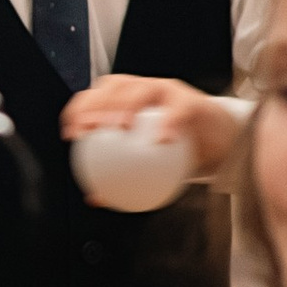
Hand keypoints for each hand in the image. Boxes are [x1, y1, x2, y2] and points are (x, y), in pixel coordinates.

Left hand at [61, 72, 238, 175]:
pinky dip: (169, 122)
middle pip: (112, 87)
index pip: (93, 97)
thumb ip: (122, 176)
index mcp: (122, 100)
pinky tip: (163, 140)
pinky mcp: (190, 98)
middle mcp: (140, 88)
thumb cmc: (174, 149)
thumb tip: (95, 199)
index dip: (78, 110)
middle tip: (93, 129)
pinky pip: (178, 108)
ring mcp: (165, 90)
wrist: (215, 139)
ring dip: (128, 105)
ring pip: (141, 88)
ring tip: (122, 126)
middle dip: (98, 104)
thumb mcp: (146, 162)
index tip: (71, 134)